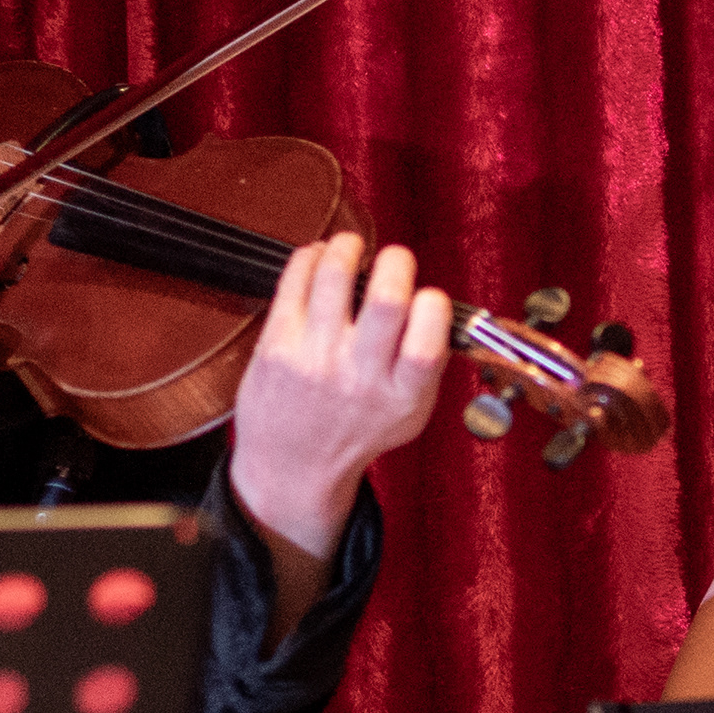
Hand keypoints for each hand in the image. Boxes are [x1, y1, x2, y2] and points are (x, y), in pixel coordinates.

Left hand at [225, 233, 456, 564]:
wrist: (292, 466)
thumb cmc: (354, 434)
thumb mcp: (409, 416)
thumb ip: (426, 367)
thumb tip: (436, 307)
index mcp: (402, 397)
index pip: (427, 340)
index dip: (434, 304)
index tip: (428, 296)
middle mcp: (360, 377)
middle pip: (386, 299)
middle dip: (396, 262)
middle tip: (394, 259)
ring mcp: (315, 358)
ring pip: (335, 277)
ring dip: (348, 247)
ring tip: (352, 245)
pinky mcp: (277, 344)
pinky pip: (296, 281)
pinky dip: (312, 256)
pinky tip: (321, 256)